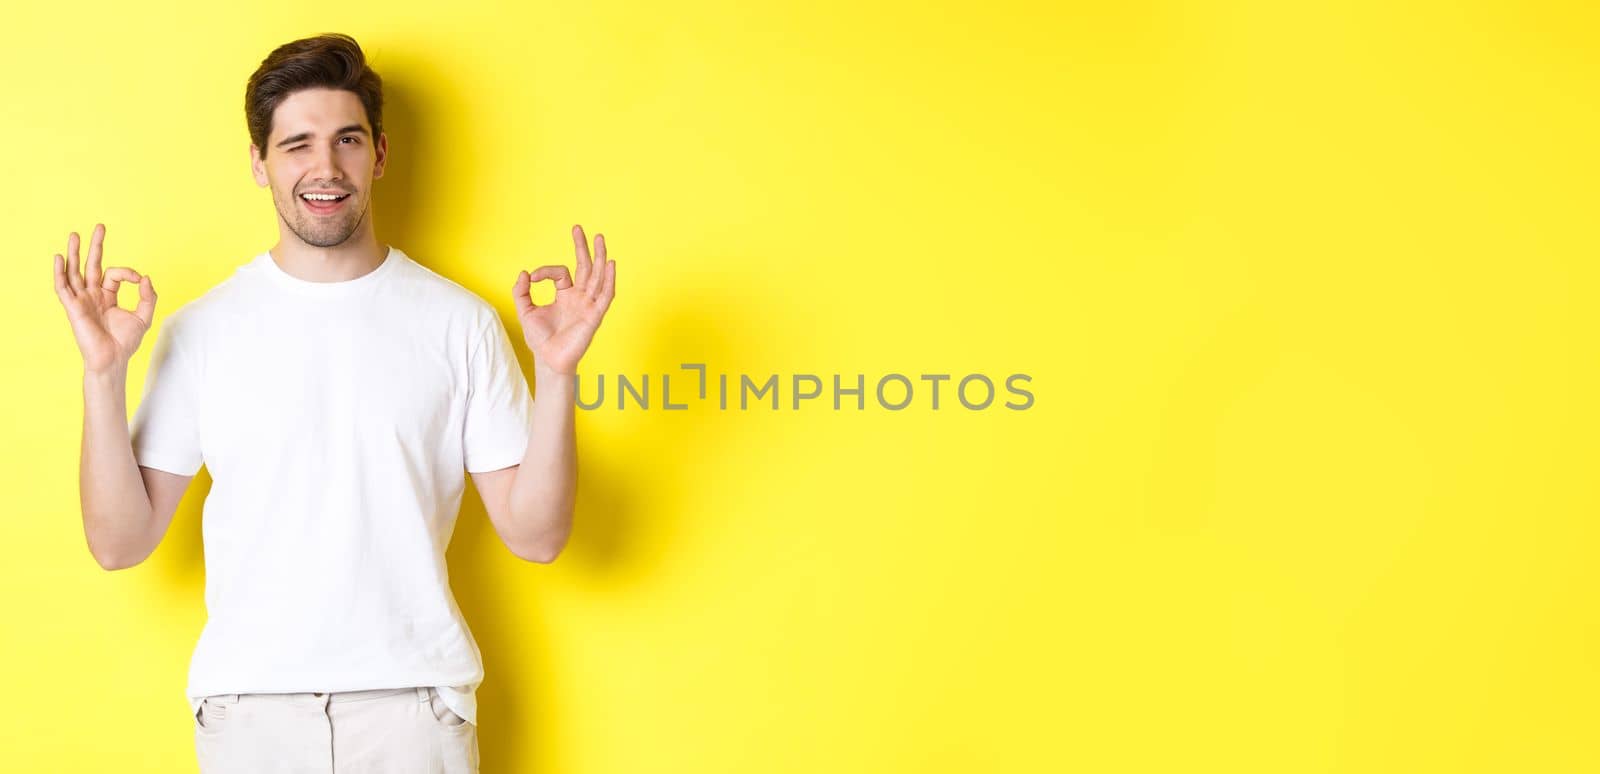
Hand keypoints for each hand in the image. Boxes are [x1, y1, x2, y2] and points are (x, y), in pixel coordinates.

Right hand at [52, 224, 156, 373]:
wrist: (113, 359)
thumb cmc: (126, 342)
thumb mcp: (144, 316)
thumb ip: (147, 296)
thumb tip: (145, 277)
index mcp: (107, 296)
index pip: (114, 274)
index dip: (128, 273)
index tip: (139, 280)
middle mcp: (92, 295)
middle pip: (91, 265)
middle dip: (95, 246)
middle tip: (100, 226)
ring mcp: (82, 300)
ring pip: (75, 272)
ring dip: (74, 253)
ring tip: (74, 235)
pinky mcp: (73, 307)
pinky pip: (63, 288)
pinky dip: (60, 273)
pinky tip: (59, 258)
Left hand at [513, 224, 615, 375]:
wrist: (548, 360)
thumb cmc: (540, 339)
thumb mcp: (525, 311)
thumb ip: (521, 291)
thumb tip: (524, 272)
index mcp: (565, 294)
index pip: (561, 272)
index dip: (545, 271)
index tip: (532, 278)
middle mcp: (580, 297)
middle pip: (586, 267)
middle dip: (583, 247)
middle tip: (580, 229)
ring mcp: (588, 305)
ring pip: (598, 276)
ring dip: (600, 257)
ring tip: (600, 238)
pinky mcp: (595, 315)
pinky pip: (605, 295)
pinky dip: (609, 280)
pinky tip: (610, 265)